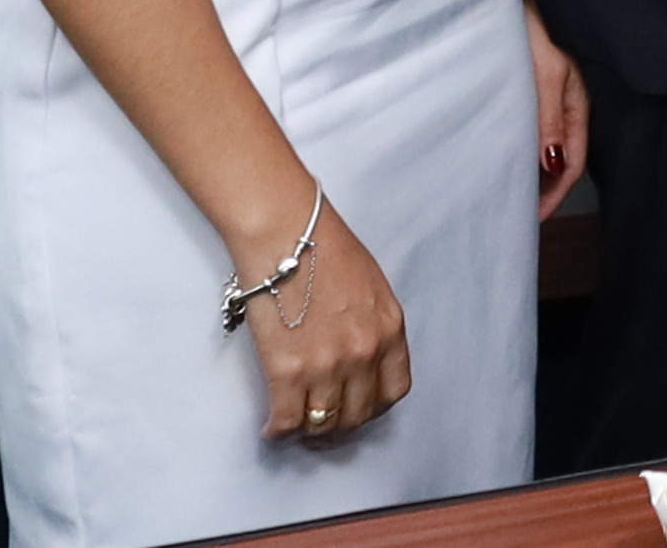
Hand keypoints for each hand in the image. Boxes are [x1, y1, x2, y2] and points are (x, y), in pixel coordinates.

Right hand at [234, 192, 409, 444]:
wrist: (287, 235)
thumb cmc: (326, 250)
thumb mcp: (372, 287)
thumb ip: (373, 326)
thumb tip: (362, 357)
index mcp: (390, 330)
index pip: (394, 391)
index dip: (374, 407)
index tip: (358, 410)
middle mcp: (364, 354)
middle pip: (359, 414)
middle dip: (342, 426)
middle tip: (324, 427)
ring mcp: (327, 366)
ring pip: (324, 424)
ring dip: (309, 433)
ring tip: (296, 428)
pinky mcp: (287, 371)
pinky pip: (287, 420)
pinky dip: (278, 431)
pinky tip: (272, 429)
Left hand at [527, 0, 588, 221]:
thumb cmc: (535, 23)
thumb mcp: (545, 72)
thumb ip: (550, 119)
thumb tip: (552, 166)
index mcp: (577, 104)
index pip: (573, 163)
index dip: (555, 195)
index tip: (532, 220)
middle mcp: (568, 102)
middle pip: (563, 157)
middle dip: (546, 187)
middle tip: (517, 212)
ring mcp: (554, 91)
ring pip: (549, 141)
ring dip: (534, 167)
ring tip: (509, 187)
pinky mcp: (537, 80)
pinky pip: (536, 123)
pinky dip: (525, 143)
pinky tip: (507, 146)